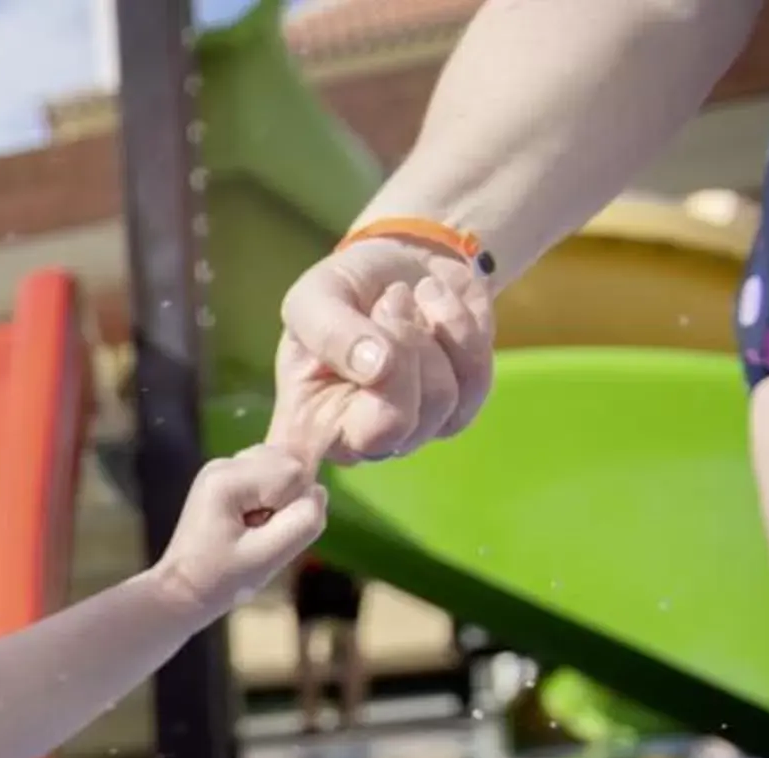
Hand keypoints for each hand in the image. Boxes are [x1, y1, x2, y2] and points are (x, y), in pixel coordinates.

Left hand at [150, 444, 327, 620]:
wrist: (182, 591)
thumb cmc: (220, 581)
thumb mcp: (269, 557)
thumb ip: (304, 521)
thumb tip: (317, 491)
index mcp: (227, 479)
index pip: (295, 473)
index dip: (291, 508)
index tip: (261, 536)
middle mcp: (224, 463)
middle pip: (290, 464)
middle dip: (285, 502)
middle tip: (254, 535)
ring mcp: (224, 467)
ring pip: (283, 468)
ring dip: (278, 500)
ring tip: (249, 530)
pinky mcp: (228, 477)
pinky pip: (271, 477)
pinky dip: (269, 499)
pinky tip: (247, 523)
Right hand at [270, 235, 494, 463]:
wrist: (404, 262)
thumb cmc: (346, 288)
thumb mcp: (315, 296)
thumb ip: (331, 330)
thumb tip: (376, 368)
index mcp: (308, 424)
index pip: (294, 477)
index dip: (294, 483)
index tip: (292, 471)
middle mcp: (357, 442)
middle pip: (391, 427)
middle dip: (400, 350)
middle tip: (387, 302)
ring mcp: (412, 431)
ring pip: (441, 399)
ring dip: (430, 330)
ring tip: (405, 296)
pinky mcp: (459, 409)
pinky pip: (476, 378)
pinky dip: (460, 326)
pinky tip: (435, 304)